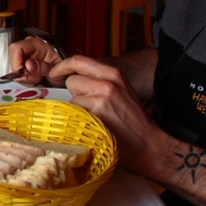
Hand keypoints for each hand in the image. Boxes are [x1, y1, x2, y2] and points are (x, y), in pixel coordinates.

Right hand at [8, 37, 64, 85]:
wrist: (65, 75)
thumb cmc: (63, 70)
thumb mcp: (56, 70)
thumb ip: (43, 67)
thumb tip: (28, 65)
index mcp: (36, 44)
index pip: (16, 48)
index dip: (16, 63)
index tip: (24, 76)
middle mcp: (27, 47)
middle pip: (12, 59)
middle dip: (22, 73)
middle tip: (36, 79)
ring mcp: (24, 56)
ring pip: (14, 69)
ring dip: (24, 78)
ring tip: (38, 80)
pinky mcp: (22, 65)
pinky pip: (17, 74)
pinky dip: (25, 80)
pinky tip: (34, 80)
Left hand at [50, 56, 168, 173]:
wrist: (150, 145)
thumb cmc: (134, 122)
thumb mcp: (121, 91)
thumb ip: (99, 81)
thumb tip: (73, 77)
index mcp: (114, 74)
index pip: (79, 60)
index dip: (62, 67)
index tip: (55, 74)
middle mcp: (107, 82)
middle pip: (71, 80)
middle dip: (74, 93)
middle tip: (87, 106)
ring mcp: (100, 98)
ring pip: (71, 98)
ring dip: (77, 108)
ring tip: (95, 119)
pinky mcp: (95, 113)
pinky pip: (74, 112)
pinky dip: (78, 120)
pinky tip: (93, 127)